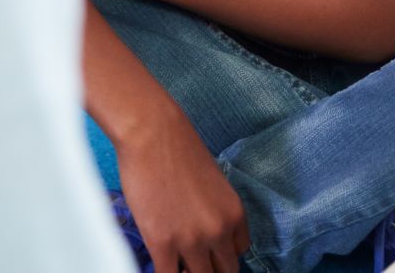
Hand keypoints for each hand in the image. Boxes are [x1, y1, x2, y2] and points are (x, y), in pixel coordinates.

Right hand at [115, 108, 249, 272]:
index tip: (210, 256)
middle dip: (210, 270)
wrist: (154, 135)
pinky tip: (160, 264)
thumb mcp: (213, 184)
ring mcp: (192, 239)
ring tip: (176, 264)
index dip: (222, 256)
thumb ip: (214, 212)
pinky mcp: (163, 243)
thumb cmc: (180, 152)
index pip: (239, 252)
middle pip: (224, 271)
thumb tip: (204, 232)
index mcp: (235, 213)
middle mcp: (219, 229)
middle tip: (194, 264)